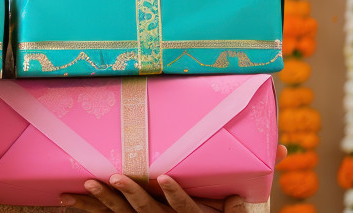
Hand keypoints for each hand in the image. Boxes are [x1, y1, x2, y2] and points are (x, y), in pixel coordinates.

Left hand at [62, 145, 287, 212]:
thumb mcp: (243, 207)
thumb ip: (258, 180)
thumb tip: (285, 147)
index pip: (186, 209)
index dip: (177, 195)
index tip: (164, 177)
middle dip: (128, 196)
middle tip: (111, 177)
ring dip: (101, 203)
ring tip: (82, 186)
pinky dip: (88, 210)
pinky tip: (67, 201)